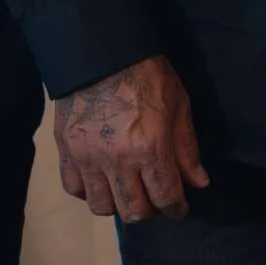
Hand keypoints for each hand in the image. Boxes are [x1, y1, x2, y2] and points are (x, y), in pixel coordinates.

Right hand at [55, 54, 209, 220]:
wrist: (101, 53)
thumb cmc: (147, 74)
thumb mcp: (178, 106)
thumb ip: (187, 149)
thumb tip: (199, 183)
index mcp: (150, 147)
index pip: (166, 197)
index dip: (176, 209)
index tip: (179, 208)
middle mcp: (118, 159)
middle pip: (134, 211)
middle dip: (150, 211)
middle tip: (155, 199)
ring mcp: (88, 157)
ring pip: (102, 207)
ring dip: (119, 204)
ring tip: (129, 190)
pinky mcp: (66, 151)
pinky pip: (74, 189)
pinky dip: (89, 192)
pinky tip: (102, 180)